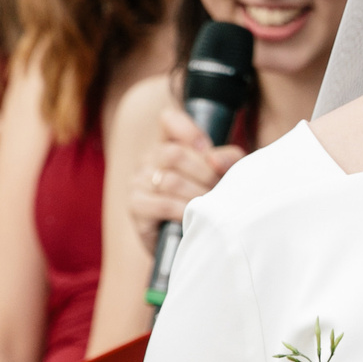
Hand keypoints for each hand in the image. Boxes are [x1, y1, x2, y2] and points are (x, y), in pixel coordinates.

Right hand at [124, 102, 240, 247]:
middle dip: (203, 173)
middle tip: (216, 190)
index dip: (189, 130)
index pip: (169, 120)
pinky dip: (183, 210)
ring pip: (170, 180)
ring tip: (209, 206)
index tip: (206, 149)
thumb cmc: (207, 204)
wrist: (189, 242)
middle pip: (175, 153)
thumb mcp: (223, 177)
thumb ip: (226, 160)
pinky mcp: (136, 206)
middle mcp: (149, 159)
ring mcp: (139, 181)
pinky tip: (193, 217)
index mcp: (169, 144)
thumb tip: (217, 159)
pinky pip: (163, 203)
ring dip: (196, 195)